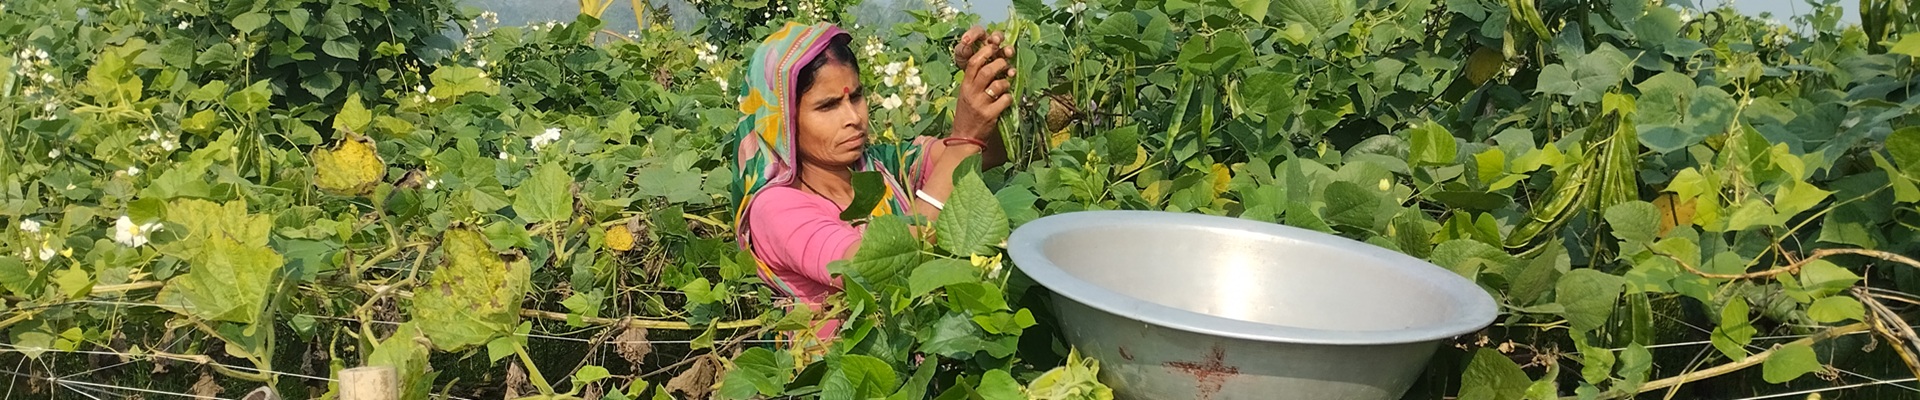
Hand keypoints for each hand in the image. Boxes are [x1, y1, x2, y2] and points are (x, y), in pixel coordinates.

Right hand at [951, 26, 1016, 141]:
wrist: (965, 137)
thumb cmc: (967, 114)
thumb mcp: (966, 95)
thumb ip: (975, 81)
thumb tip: (991, 64)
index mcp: (965, 86)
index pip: (973, 63)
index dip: (985, 53)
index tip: (994, 48)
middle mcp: (972, 93)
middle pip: (987, 71)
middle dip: (1000, 65)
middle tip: (1006, 65)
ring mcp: (981, 104)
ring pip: (998, 84)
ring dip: (1006, 82)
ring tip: (1006, 85)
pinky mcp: (990, 115)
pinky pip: (1005, 100)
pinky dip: (1009, 97)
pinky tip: (1007, 100)